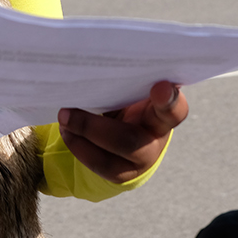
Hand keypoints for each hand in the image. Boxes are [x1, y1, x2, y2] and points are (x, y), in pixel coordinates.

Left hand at [57, 80, 186, 183]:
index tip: (160, 86)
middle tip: (66, 111)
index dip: (169, 100)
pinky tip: (68, 132)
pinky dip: (79, 147)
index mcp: (164, 111)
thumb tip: (95, 64)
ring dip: (81, 137)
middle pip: (129, 140)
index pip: (175, 109)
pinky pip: (99, 165)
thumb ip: (125, 80)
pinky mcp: (123, 174)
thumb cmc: (128, 97)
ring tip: (63, 119)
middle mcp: (157, 138)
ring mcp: (142, 159)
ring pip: (110, 158)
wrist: (127, 127)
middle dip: (92, 128)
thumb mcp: (132, 87)